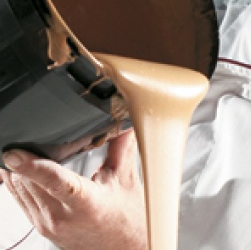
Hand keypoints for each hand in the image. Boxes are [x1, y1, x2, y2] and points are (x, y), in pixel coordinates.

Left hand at [0, 130, 146, 249]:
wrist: (125, 249)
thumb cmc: (128, 220)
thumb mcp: (126, 181)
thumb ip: (121, 147)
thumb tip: (123, 121)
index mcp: (88, 204)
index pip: (55, 183)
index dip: (33, 166)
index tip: (14, 153)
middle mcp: (63, 217)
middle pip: (28, 181)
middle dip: (24, 158)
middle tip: (28, 136)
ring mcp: (48, 224)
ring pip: (18, 189)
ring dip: (18, 169)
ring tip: (24, 149)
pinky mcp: (40, 227)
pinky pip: (18, 200)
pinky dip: (18, 181)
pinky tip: (21, 170)